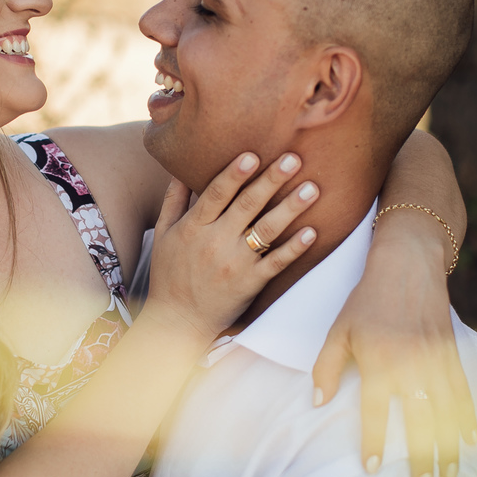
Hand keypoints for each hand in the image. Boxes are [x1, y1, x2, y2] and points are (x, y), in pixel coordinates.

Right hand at [144, 152, 318, 339]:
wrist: (177, 321)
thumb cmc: (169, 274)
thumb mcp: (164, 234)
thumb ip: (174, 201)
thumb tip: (180, 170)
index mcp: (193, 227)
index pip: (216, 194)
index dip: (234, 174)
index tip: (252, 155)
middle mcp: (215, 242)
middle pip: (247, 206)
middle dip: (271, 180)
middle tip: (293, 159)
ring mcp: (235, 264)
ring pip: (266, 230)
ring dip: (290, 208)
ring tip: (312, 189)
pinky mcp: (250, 283)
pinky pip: (276, 263)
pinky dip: (294, 248)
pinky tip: (312, 232)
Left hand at [310, 212, 476, 476]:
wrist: (407, 264)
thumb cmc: (366, 299)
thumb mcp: (338, 329)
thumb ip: (326, 367)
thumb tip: (317, 403)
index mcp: (378, 361)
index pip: (375, 412)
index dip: (373, 442)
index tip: (372, 468)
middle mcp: (409, 364)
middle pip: (418, 421)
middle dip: (421, 457)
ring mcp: (435, 359)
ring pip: (445, 412)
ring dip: (448, 445)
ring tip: (448, 474)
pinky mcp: (451, 351)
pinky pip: (462, 391)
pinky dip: (467, 417)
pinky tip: (470, 439)